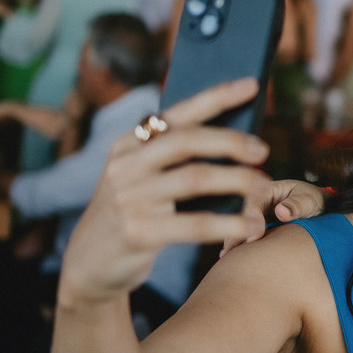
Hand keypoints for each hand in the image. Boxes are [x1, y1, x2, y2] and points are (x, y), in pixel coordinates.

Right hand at [59, 78, 274, 305]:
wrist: (89, 267)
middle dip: (232, 142)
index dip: (216, 97)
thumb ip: (172, 161)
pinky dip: (229, 224)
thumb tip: (236, 145)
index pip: (177, 113)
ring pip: (195, 178)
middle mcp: (126, 165)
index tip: (251, 85)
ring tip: (264, 189)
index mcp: (129, 145)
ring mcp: (129, 197)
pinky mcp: (137, 232)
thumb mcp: (140, 181)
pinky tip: (250, 227)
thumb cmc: (131, 217)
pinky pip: (195, 224)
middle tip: (263, 151)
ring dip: (238, 181)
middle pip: (188, 141)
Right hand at [220, 177, 327, 255]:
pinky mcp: (256, 229)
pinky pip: (245, 236)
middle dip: (234, 232)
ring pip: (240, 227)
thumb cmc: (314, 202)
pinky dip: (239, 247)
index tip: (254, 237)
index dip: (251, 218)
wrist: (322, 212)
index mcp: (267, 190)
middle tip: (229, 252)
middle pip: (240, 216)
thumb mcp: (309, 200)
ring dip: (232, 241)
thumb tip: (281, 212)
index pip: (253, 202)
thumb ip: (297, 205)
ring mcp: (255, 217)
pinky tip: (232, 259)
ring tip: (226, 257)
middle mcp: (257, 202)